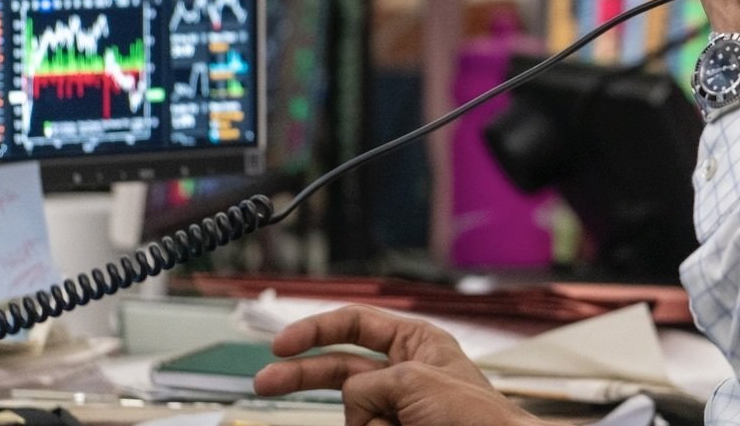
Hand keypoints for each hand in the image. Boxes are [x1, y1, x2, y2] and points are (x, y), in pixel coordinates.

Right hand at [253, 304, 544, 425]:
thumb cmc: (475, 417)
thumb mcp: (415, 379)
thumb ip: (369, 380)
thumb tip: (354, 400)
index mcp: (417, 342)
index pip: (356, 324)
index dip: (316, 330)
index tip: (280, 346)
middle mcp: (404, 372)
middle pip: (338, 366)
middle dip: (301, 374)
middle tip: (264, 382)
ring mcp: (398, 409)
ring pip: (353, 412)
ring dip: (370, 422)